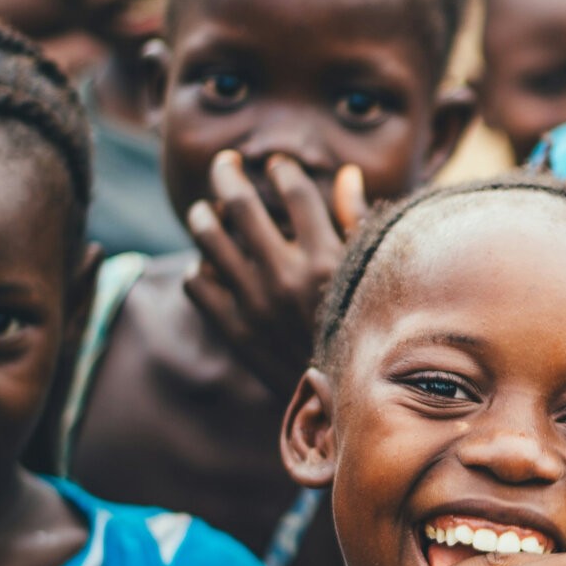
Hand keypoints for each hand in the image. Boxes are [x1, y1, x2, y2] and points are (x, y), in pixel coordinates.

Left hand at [183, 150, 367, 397]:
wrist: (342, 402)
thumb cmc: (362, 329)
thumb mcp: (368, 276)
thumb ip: (356, 222)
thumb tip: (348, 174)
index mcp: (326, 259)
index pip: (295, 191)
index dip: (282, 170)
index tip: (277, 166)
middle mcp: (287, 276)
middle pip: (242, 204)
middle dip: (228, 174)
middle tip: (224, 164)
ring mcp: (255, 303)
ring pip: (209, 239)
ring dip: (203, 215)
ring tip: (206, 210)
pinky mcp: (233, 330)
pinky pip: (197, 283)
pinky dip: (199, 268)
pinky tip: (210, 265)